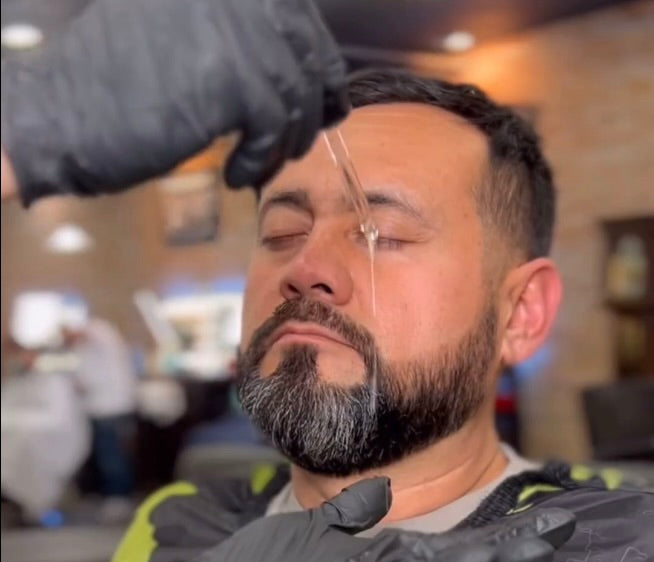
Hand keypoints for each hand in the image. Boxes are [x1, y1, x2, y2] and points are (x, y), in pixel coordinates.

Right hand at [1, 0, 347, 204]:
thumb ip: (240, 38)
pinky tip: (236, 175)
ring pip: (296, 95)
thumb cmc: (119, 81)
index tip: (327, 103)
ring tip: (265, 163)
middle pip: (307, 55)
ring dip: (287, 141)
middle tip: (300, 143)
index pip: (300, 18)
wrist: (66, 113)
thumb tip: (301, 67)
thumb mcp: (188, 36)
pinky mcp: (232, 80)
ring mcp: (238, 32)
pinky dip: (259, 160)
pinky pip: (273, 130)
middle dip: (314, 107)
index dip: (321, 66)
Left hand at [154, 478, 574, 561]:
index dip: (494, 536)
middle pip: (457, 561)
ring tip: (538, 539)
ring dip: (489, 558)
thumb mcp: (312, 532)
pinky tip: (472, 560)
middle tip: (561, 525)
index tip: (536, 518)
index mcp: (376, 560)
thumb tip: (383, 490)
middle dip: (510, 547)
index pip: (446, 548)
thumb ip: (350, 514)